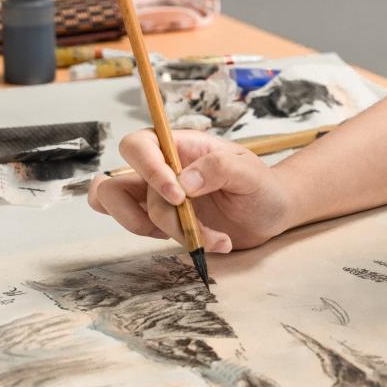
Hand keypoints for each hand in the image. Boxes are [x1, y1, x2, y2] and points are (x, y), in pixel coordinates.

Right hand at [88, 129, 296, 252]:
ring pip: (115, 206)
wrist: (271, 214)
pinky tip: (195, 241)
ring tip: (199, 237)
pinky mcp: (159, 220)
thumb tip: (184, 182)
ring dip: (155, 229)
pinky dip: (160, 239)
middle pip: (115, 181)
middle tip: (189, 218)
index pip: (140, 145)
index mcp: (180, 146)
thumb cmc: (261, 185)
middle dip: (152, 210)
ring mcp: (154, 195)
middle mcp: (160, 168)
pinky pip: (137, 227)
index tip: (179, 196)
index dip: (148, 169)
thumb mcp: (250, 172)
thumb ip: (219, 168)